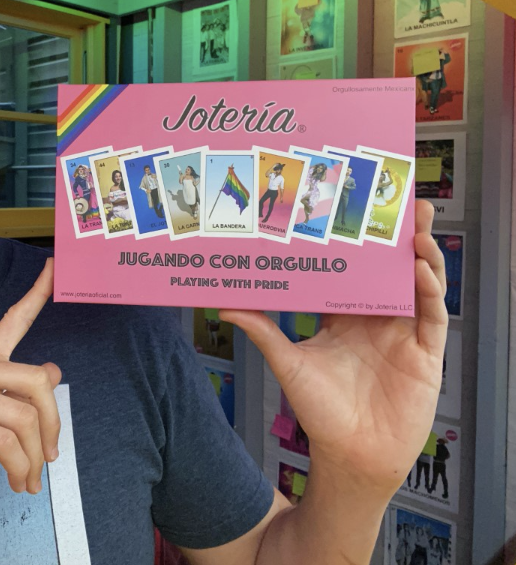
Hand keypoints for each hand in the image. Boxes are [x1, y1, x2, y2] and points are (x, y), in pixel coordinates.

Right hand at [0, 259, 60, 529]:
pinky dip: (18, 468)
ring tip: (28, 480)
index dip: (37, 294)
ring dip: (33, 458)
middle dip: (52, 426)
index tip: (55, 266)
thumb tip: (53, 368)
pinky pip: (6, 443)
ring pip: (24, 419)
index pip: (12, 322)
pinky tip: (15, 481)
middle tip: (49, 459)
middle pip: (37, 382)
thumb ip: (16, 396)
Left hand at [221, 201, 446, 496]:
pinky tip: (422, 269)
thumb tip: (224, 304)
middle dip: (399, 236)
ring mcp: (403, 334)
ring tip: (416, 226)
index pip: (355, 269)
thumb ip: (262, 329)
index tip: (356, 210)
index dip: (359, 242)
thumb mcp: (287, 361)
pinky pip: (433, 315)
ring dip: (421, 254)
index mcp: (345, 315)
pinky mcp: (424, 353)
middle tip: (402, 202)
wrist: (348, 453)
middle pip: (391, 269)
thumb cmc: (319, 409)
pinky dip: (430, 290)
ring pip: (418, 284)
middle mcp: (376, 319)